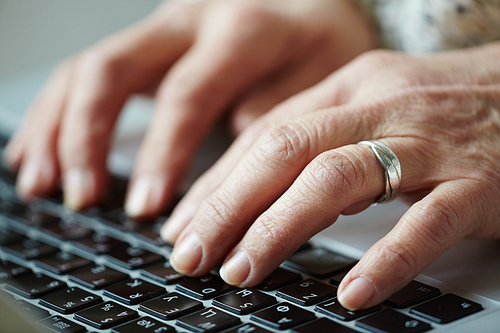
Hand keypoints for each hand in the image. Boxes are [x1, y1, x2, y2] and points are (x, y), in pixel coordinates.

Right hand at [3, 0, 373, 216]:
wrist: (311, 9)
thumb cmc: (319, 47)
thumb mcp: (320, 76)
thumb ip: (277, 114)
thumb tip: (231, 162)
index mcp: (239, 30)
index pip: (186, 93)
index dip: (160, 153)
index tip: (145, 207)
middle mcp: (190, 21)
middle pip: (113, 68)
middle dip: (86, 137)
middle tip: (80, 197)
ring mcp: (161, 29)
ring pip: (88, 68)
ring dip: (56, 128)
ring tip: (40, 182)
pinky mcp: (148, 44)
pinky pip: (87, 71)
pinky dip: (57, 114)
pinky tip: (41, 148)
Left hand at [163, 43, 499, 309]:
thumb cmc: (443, 106)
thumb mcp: (371, 107)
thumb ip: (319, 140)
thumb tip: (257, 188)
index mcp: (348, 88)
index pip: (264, 134)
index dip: (215, 182)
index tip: (181, 224)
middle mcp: (379, 107)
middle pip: (285, 153)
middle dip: (227, 207)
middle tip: (191, 255)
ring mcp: (429, 143)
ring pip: (337, 180)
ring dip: (280, 230)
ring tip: (242, 273)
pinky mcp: (478, 182)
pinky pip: (425, 223)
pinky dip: (385, 259)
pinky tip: (352, 293)